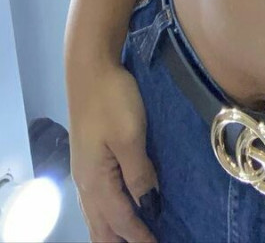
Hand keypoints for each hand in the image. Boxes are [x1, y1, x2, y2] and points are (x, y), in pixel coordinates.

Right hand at [66, 57, 159, 242]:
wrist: (90, 69)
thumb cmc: (113, 100)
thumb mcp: (131, 136)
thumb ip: (140, 173)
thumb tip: (149, 205)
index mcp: (97, 181)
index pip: (121, 220)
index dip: (140, 236)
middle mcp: (86, 182)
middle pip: (102, 226)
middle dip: (122, 241)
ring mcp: (85, 170)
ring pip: (96, 215)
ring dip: (113, 231)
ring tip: (131, 238)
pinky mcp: (88, 158)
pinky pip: (95, 201)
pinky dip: (107, 214)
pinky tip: (115, 212)